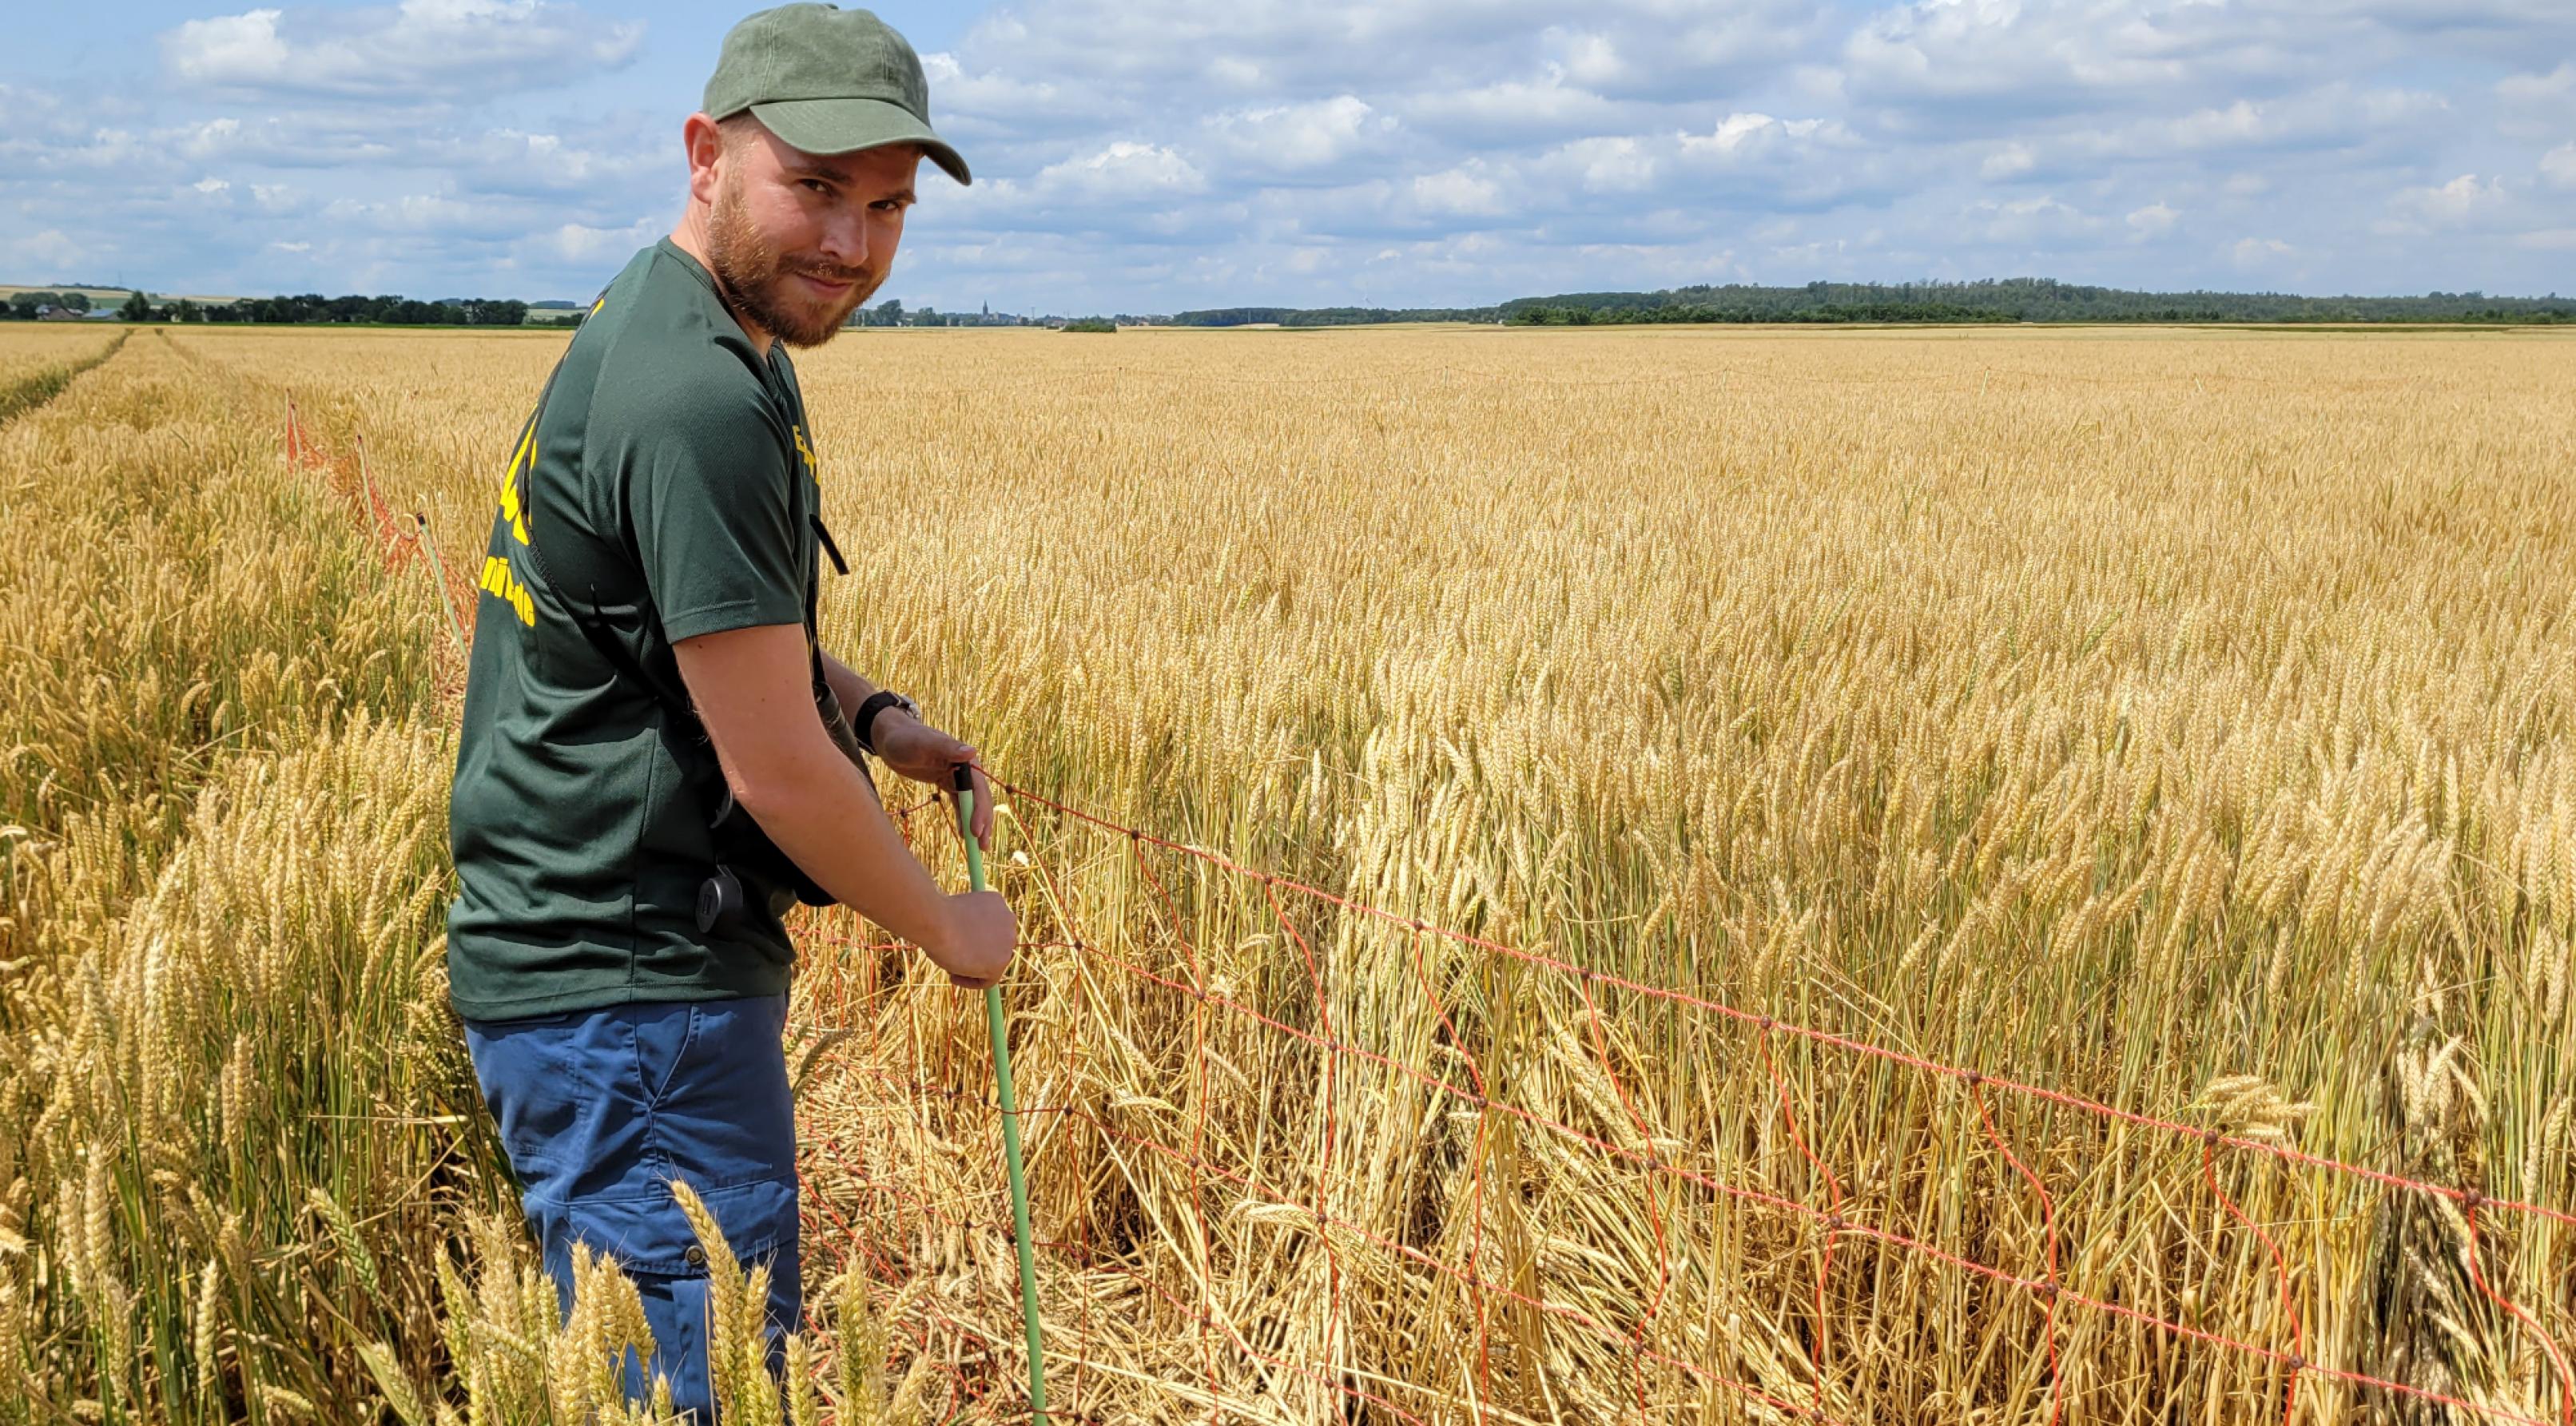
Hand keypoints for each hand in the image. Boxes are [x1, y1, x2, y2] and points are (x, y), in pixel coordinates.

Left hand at [872, 713, 994, 845]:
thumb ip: (948, 747)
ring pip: (971, 803)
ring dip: (975, 824)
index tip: (976, 831)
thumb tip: (972, 751)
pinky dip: (962, 818)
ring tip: (978, 847)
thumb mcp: (924, 743)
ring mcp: (957, 776)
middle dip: (982, 823)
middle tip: (982, 847)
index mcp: (965, 759)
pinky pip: (959, 803)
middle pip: (979, 799)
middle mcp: (966, 768)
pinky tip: (962, 833)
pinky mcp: (947, 782)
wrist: (889, 738)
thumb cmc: (904, 738)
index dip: (979, 811)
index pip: (977, 789)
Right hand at [926, 889, 1015, 989]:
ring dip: (974, 968)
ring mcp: (1008, 941)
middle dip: (978, 954)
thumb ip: (967, 926)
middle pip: (997, 945)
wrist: (937, 921)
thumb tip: (963, 941)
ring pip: (992, 963)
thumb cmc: (937, 915)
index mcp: (997, 902)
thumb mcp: (956, 915)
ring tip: (950, 968)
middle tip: (956, 960)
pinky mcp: (1001, 961)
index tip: (959, 944)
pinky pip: (988, 980)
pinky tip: (953, 976)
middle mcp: (1008, 919)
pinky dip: (970, 981)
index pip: (993, 926)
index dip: (976, 938)